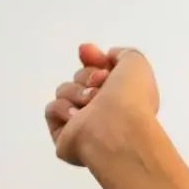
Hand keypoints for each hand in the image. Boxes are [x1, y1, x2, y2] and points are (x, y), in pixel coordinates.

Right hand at [45, 43, 159, 166]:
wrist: (117, 128)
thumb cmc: (132, 100)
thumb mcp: (136, 64)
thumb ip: (123, 54)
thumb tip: (108, 56)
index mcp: (124, 98)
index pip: (101, 72)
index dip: (93, 59)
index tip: (88, 51)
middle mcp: (106, 112)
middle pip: (80, 78)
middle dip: (87, 76)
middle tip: (99, 83)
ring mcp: (84, 125)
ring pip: (65, 91)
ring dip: (76, 92)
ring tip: (91, 102)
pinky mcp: (64, 137)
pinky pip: (52, 110)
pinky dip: (63, 109)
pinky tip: (77, 117)